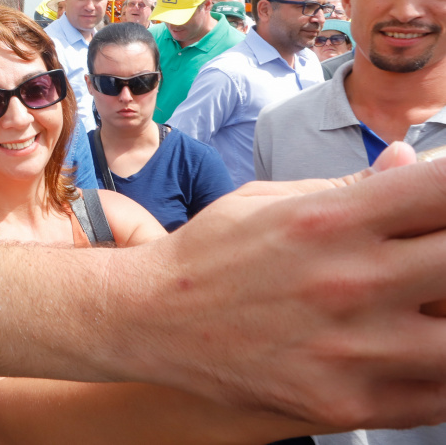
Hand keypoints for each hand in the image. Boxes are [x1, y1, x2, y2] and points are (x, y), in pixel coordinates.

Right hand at [130, 142, 445, 427]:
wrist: (149, 320)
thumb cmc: (208, 254)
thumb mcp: (268, 199)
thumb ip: (350, 185)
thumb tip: (411, 161)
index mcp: (332, 219)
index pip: (445, 190)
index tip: (443, 203)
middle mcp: (350, 281)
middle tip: (429, 255)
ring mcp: (352, 350)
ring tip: (423, 305)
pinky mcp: (344, 404)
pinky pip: (440, 397)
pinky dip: (439, 371)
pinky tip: (416, 349)